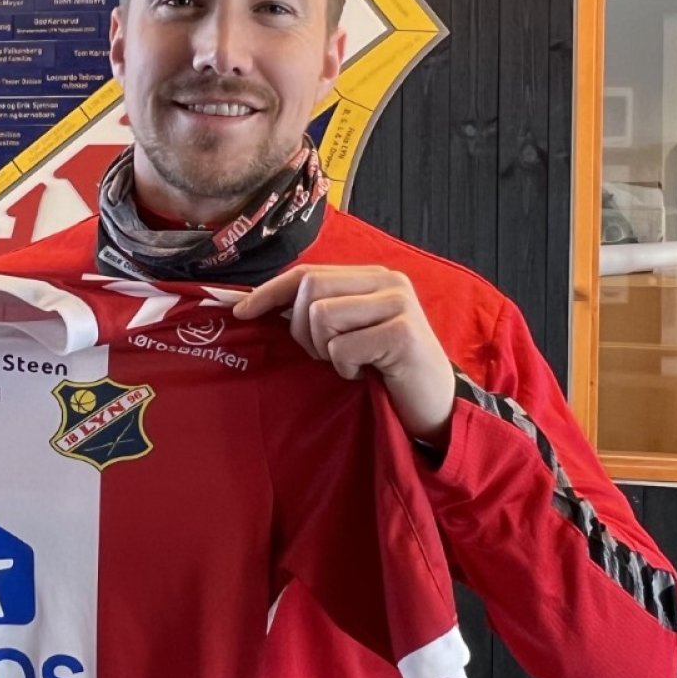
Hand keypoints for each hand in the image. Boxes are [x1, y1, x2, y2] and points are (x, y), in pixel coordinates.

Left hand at [232, 265, 454, 444]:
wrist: (435, 404)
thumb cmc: (385, 369)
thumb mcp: (351, 331)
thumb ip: (319, 310)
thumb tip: (257, 304)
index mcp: (372, 276)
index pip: (308, 272)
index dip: (270, 291)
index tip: (241, 312)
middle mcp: (387, 281)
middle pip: (310, 289)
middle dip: (301, 329)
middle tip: (326, 355)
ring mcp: (398, 304)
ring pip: (321, 316)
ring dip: (326, 351)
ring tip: (351, 363)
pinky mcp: (403, 334)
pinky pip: (342, 348)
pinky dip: (345, 368)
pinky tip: (367, 373)